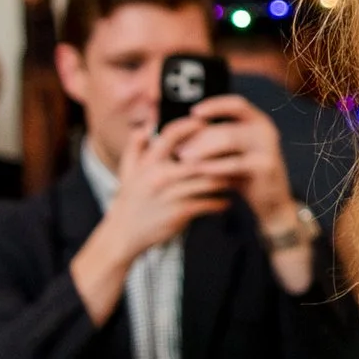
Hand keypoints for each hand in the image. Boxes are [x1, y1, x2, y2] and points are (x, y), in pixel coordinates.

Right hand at [103, 116, 234, 260]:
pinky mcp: (180, 212)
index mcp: (149, 162)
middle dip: (218, 155)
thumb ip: (135, 147)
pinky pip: (208, 203)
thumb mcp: (127, 171)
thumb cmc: (130, 201)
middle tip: (234, 153)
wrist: (124, 234)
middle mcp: (160, 175)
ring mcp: (171, 194)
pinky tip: (226, 202)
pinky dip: (220, 203)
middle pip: (199, 159)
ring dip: (225, 180)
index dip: (190, 126)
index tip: (206, 124)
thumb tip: (145, 127)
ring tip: (235, 178)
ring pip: (208, 181)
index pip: (171, 135)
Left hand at [174, 96, 316, 277]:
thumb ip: (216, 140)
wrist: (273, 203)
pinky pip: (234, 163)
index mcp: (259, 121)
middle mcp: (266, 130)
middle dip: (199, 137)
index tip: (192, 113)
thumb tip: (183, 129)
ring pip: (229, 140)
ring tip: (184, 159)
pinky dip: (214, 166)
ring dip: (203, 149)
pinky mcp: (266, 166)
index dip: (214, 105)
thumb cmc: (247, 176)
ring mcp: (269, 147)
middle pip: (226, 126)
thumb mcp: (232, 153)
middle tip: (178, 149)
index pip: (236, 103)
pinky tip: (199, 172)